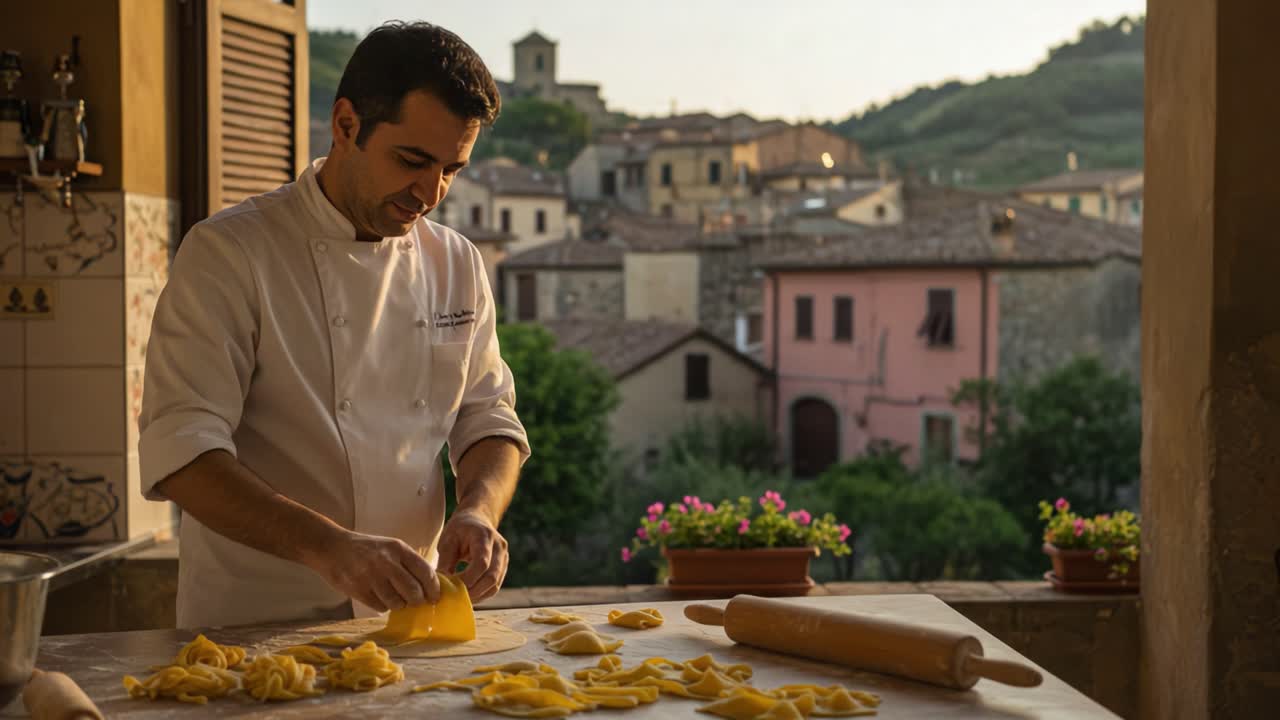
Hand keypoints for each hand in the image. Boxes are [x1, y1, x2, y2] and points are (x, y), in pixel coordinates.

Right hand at [305, 530, 439, 611]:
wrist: (332, 547)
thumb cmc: (367, 550)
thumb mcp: (391, 547)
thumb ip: (409, 563)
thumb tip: (429, 586)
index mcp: (399, 549)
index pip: (426, 572)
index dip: (434, 589)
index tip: (434, 597)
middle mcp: (387, 562)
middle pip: (414, 592)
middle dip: (417, 601)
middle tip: (415, 601)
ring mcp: (371, 577)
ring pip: (397, 603)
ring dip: (399, 605)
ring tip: (394, 597)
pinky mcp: (358, 590)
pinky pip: (380, 607)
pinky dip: (383, 606)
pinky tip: (378, 596)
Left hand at [436, 509, 508, 601]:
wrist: (476, 520)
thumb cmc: (459, 529)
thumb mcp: (447, 540)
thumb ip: (446, 561)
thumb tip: (442, 585)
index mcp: (484, 536)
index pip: (481, 563)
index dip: (467, 579)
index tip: (451, 587)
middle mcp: (499, 547)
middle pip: (491, 577)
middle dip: (472, 591)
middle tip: (454, 598)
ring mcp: (504, 558)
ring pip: (494, 585)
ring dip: (477, 595)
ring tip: (460, 599)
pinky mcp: (503, 567)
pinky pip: (495, 586)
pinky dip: (481, 594)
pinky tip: (468, 595)